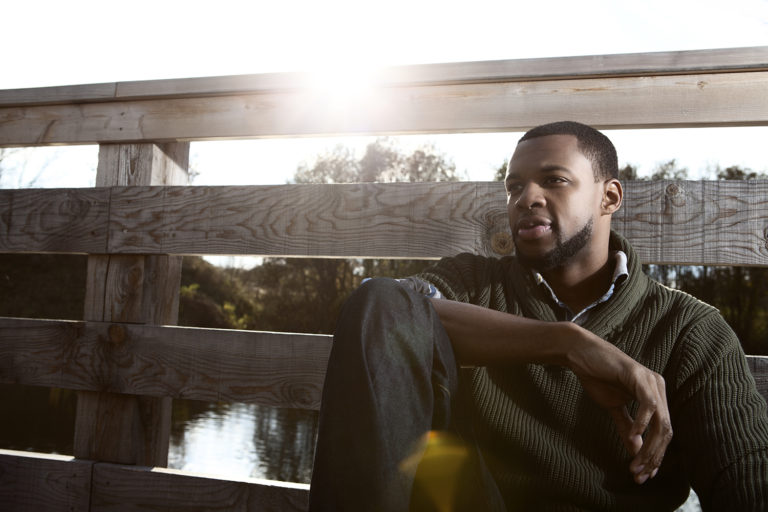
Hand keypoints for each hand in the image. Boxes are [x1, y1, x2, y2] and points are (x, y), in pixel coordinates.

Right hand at [566, 325, 672, 484]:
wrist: (580, 354)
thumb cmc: (597, 376)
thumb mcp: (614, 407)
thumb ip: (627, 427)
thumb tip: (637, 451)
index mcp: (656, 395)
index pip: (663, 431)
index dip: (656, 455)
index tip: (645, 474)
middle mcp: (659, 387)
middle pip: (666, 430)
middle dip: (653, 456)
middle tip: (639, 474)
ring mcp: (651, 381)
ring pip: (660, 421)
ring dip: (649, 447)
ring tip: (635, 463)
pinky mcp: (639, 376)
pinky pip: (648, 405)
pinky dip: (642, 423)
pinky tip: (633, 437)